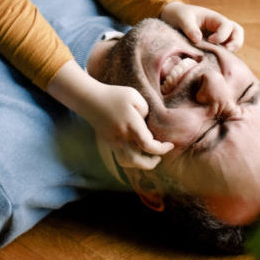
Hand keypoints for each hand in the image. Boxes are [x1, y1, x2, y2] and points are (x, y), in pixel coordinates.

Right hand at [48, 63, 173, 169]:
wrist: (90, 100)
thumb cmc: (114, 95)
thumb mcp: (134, 96)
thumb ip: (145, 111)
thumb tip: (148, 125)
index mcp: (131, 125)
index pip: (148, 145)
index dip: (162, 149)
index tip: (170, 145)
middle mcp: (122, 137)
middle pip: (138, 161)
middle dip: (152, 163)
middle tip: (159, 156)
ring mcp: (114, 142)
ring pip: (128, 163)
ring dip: (140, 164)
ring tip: (149, 157)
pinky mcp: (109, 143)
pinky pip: (121, 158)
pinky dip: (131, 160)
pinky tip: (137, 152)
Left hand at [160, 1, 243, 51]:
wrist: (173, 18)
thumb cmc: (179, 15)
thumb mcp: (182, 18)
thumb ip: (189, 28)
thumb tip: (197, 39)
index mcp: (214, 18)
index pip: (227, 25)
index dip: (222, 35)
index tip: (210, 41)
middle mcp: (220, 27)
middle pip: (237, 32)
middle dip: (235, 43)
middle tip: (225, 52)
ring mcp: (219, 36)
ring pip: (234, 42)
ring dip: (231, 51)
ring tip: (220, 59)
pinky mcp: (214, 46)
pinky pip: (224, 51)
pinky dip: (223, 56)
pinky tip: (213, 62)